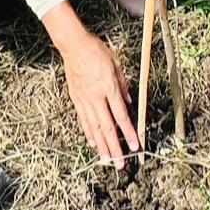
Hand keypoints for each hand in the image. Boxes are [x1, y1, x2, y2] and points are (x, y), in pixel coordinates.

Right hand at [60, 27, 138, 167]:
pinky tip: (93, 142)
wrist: (73, 45)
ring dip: (101, 145)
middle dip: (115, 148)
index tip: (135, 146)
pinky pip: (84, 120)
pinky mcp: (76, 99)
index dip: (129, 133)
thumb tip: (130, 102)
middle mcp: (96, 97)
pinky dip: (89, 133)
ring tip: (107, 160)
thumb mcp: (116, 64)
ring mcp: (84, 99)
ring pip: (94, 128)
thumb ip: (123, 85)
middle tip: (120, 163)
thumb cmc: (96, 51)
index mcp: (109, 88)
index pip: (121, 116)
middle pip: (107, 128)